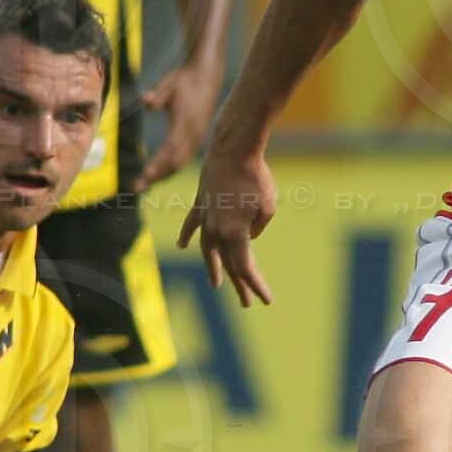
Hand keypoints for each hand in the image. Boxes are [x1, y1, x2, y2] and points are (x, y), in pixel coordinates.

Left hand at [132, 54, 221, 188]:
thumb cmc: (184, 79)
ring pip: (180, 163)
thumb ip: (158, 95)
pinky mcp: (197, 138)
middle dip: (156, 176)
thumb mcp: (169, 84)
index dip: (158, 164)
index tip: (145, 175)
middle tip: (136, 187)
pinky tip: (157, 174)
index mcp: (185, 123)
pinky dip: (170, 169)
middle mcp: (193, 135)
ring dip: (162, 176)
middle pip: (175, 163)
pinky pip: (183, 159)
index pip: (171, 149)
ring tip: (143, 184)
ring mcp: (196, 137)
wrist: (207, 74)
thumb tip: (146, 101)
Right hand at [175, 147, 277, 305]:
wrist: (234, 149)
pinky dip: (187, 235)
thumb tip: (246, 236)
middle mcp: (215, 230)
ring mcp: (205, 217)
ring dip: (213, 267)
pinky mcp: (200, 203)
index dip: (256, 285)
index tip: (266, 300)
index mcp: (234, 234)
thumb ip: (258, 229)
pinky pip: (192, 224)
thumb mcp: (268, 207)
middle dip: (239, 285)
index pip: (245, 267)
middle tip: (247, 303)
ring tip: (217, 283)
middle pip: (228, 264)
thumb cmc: (256, 177)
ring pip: (208, 249)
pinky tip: (183, 246)